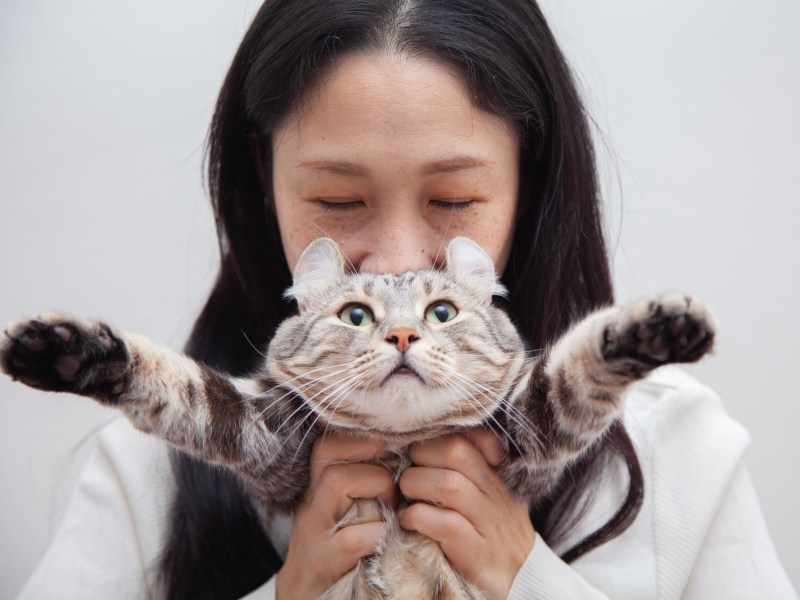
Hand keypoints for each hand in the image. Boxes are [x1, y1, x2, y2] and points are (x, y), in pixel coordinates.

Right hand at [275, 433, 397, 599]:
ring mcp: (315, 532)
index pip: (328, 445)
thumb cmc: (336, 549)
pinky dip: (377, 533)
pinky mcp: (323, 563)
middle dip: (373, 462)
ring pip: (337, 482)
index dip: (360, 439)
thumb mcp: (343, 512)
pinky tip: (387, 538)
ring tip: (393, 507)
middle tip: (396, 485)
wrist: (304, 596)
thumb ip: (362, 485)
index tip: (390, 448)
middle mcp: (312, 504)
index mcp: (318, 489)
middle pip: (332, 455)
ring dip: (376, 487)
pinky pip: (353, 538)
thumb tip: (405, 457)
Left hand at [398, 428, 534, 599]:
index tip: (418, 449)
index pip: (472, 435)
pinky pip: (445, 524)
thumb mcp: (489, 491)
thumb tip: (424, 440)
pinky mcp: (477, 552)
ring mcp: (488, 521)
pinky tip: (408, 521)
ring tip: (405, 496)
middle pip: (456, 451)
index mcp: (497, 472)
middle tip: (407, 470)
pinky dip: (418, 517)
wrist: (523, 579)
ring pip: (449, 484)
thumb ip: (468, 465)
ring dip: (415, 485)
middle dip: (421, 455)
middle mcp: (495, 491)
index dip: (437, 436)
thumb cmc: (493, 529)